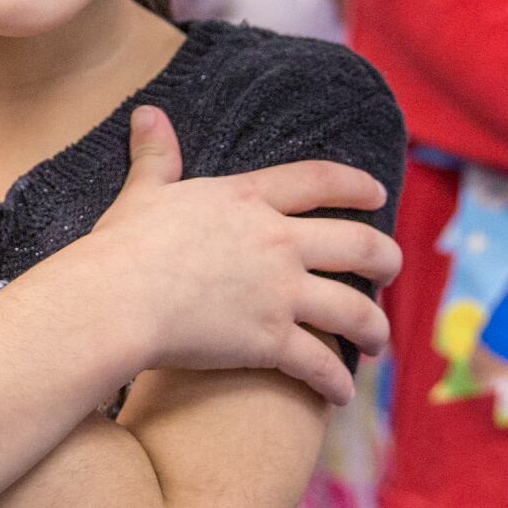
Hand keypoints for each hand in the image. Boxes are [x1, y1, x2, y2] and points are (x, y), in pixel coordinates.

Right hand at [76, 108, 399, 404]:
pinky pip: (321, 364)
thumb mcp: (143, 193)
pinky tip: (342, 394)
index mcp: (248, 199)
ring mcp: (280, 293)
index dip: (356, 186)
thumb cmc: (122, 246)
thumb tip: (146, 113)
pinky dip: (336, 383)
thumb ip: (155, 156)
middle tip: (391, 270)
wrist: (116, 300)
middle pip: (360, 244)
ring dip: (375, 328)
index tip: (378, 193)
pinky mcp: (271, 341)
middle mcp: (278, 242)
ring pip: (354, 310)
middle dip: (386, 259)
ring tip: (378, 341)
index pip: (319, 182)